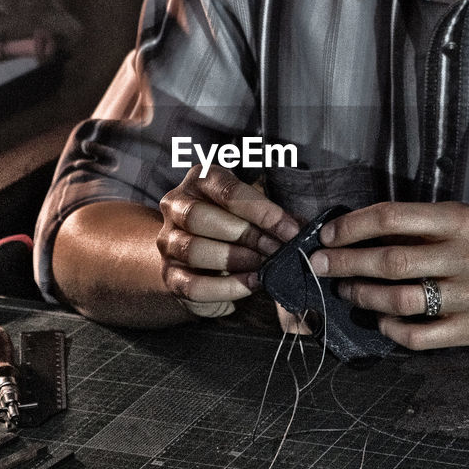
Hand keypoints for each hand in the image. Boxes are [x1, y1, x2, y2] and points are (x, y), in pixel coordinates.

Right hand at [157, 165, 300, 312]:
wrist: (200, 257)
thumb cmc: (234, 225)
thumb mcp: (251, 210)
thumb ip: (271, 216)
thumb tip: (301, 228)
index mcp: (200, 181)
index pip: (227, 191)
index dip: (263, 212)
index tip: (290, 231)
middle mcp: (176, 206)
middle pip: (200, 217)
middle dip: (246, 235)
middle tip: (275, 249)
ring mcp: (168, 241)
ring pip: (194, 249)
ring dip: (235, 260)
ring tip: (262, 267)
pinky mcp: (169, 274)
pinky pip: (193, 285)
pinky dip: (226, 288)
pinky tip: (250, 284)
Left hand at [310, 201, 468, 348]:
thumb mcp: (452, 223)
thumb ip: (410, 225)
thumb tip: (346, 232)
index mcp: (461, 220)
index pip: (393, 217)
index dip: (353, 227)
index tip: (327, 236)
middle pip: (392, 261)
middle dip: (347, 263)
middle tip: (320, 265)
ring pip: (401, 301)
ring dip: (363, 296)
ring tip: (347, 290)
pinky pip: (417, 335)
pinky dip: (390, 327)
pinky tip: (381, 319)